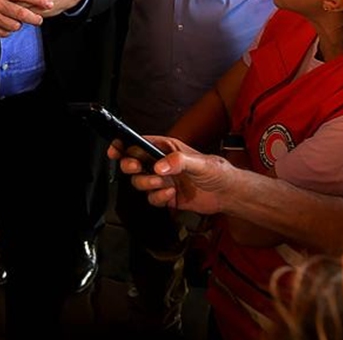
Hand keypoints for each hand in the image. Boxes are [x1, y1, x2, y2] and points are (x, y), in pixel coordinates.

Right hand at [110, 135, 235, 215]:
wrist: (227, 194)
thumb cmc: (217, 171)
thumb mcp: (200, 162)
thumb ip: (179, 162)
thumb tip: (159, 166)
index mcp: (166, 148)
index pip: (139, 143)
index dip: (124, 145)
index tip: (115, 150)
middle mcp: (161, 163)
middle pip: (133, 163)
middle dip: (131, 166)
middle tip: (137, 169)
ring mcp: (162, 180)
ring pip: (139, 182)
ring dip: (147, 184)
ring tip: (162, 184)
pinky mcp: (165, 196)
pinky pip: (151, 198)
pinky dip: (158, 198)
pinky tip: (172, 195)